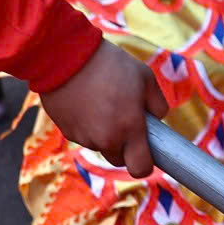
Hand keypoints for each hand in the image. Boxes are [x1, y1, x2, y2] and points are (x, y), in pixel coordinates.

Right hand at [37, 38, 162, 177]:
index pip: (140, 169)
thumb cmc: (111, 64)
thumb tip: (157, 120)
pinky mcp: (66, 131)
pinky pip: (82, 135)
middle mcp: (105, 139)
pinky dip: (86, 125)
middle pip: (119, 159)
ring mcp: (83, 137)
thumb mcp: (145, 77)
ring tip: (103, 102)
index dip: (145, 163)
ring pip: (100, 145)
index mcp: (129, 128)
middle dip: (124, 146)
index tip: (146, 151)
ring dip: (104, 133)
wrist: (66, 55)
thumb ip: (158, 104)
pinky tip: (86, 101)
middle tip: (124, 118)